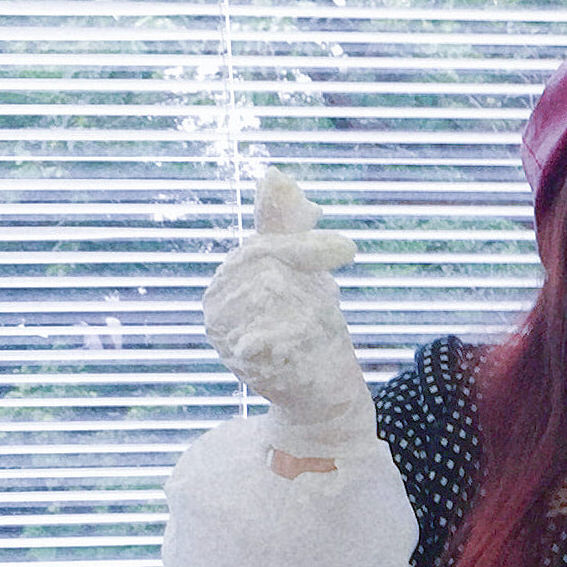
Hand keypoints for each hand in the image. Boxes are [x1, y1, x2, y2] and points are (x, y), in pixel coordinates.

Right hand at [201, 169, 374, 457]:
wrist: (323, 393)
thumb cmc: (310, 327)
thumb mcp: (302, 270)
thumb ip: (284, 225)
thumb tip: (274, 173)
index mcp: (224, 287)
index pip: (259, 249)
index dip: (304, 243)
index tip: (349, 248)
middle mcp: (217, 315)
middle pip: (268, 270)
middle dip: (307, 274)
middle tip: (331, 290)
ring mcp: (232, 343)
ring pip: (280, 300)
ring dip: (313, 311)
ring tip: (318, 329)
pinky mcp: (257, 371)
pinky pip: (281, 338)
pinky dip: (305, 337)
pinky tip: (312, 344)